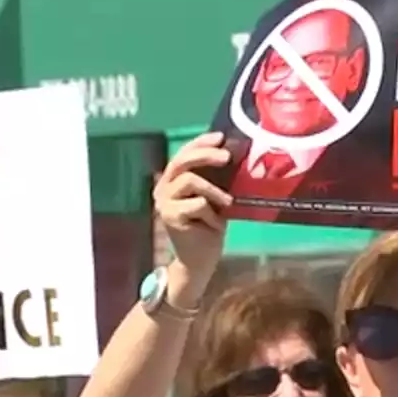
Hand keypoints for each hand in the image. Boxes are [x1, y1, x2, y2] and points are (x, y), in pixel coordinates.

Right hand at [153, 132, 233, 301]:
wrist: (200, 260)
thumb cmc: (208, 227)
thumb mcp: (214, 198)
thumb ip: (214, 179)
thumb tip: (233, 154)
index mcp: (172, 180)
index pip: (183, 153)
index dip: (201, 142)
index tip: (221, 136)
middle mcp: (163, 188)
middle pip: (182, 161)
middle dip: (206, 155)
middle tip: (227, 157)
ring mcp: (164, 202)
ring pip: (191, 181)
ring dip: (215, 191)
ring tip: (228, 203)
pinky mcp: (170, 217)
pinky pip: (198, 204)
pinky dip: (212, 214)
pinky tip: (214, 226)